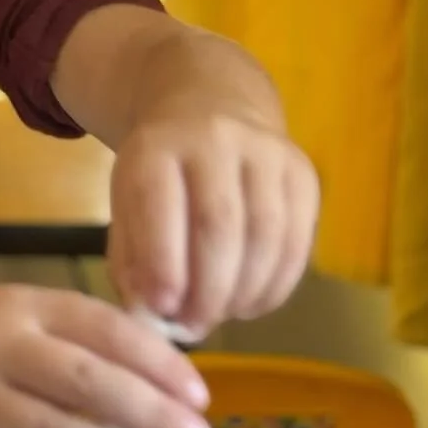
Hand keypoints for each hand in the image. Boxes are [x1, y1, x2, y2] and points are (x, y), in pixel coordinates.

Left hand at [107, 107, 319, 337]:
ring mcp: (265, 152)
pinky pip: (298, 240)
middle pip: (219, 226)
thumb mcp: (126, 199)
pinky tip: (253, 302)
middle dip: (208, 289)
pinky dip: (277, 284)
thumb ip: (130, 258)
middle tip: (195, 325)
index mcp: (156, 147)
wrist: (209, 102)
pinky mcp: (302, 172)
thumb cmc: (159, 169)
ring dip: (245, 291)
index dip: (163, 264)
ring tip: (222, 315)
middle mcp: (213, 141)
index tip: (162, 310)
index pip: (160, 206)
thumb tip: (149, 317)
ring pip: (265, 235)